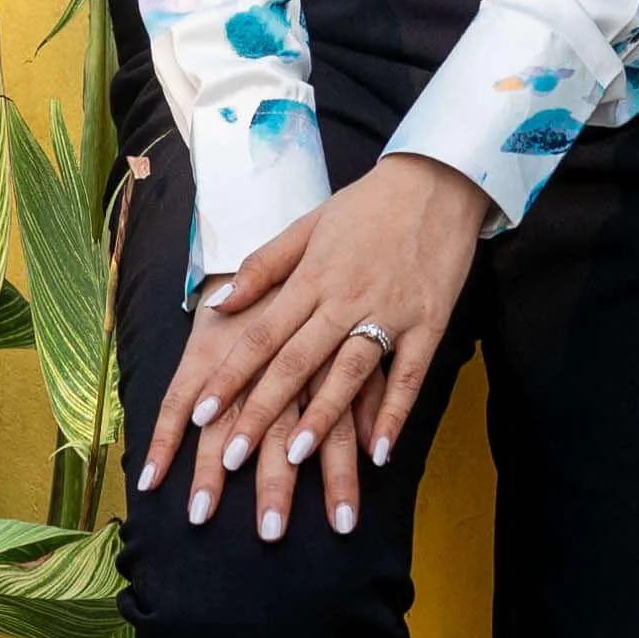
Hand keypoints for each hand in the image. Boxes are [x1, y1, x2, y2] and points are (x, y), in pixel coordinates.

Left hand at [138, 153, 490, 540]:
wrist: (438, 180)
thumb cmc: (367, 205)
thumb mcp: (307, 225)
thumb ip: (263, 268)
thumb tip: (217, 304)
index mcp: (311, 277)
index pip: (260, 335)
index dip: (230, 376)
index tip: (200, 413)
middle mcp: (346, 298)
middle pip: (295, 362)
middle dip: (260, 410)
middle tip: (230, 457)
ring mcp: (390, 312)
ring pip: (348, 371)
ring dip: (321, 417)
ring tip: (293, 457)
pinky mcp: (429, 323)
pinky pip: (408, 376)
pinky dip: (393, 413)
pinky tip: (377, 450)